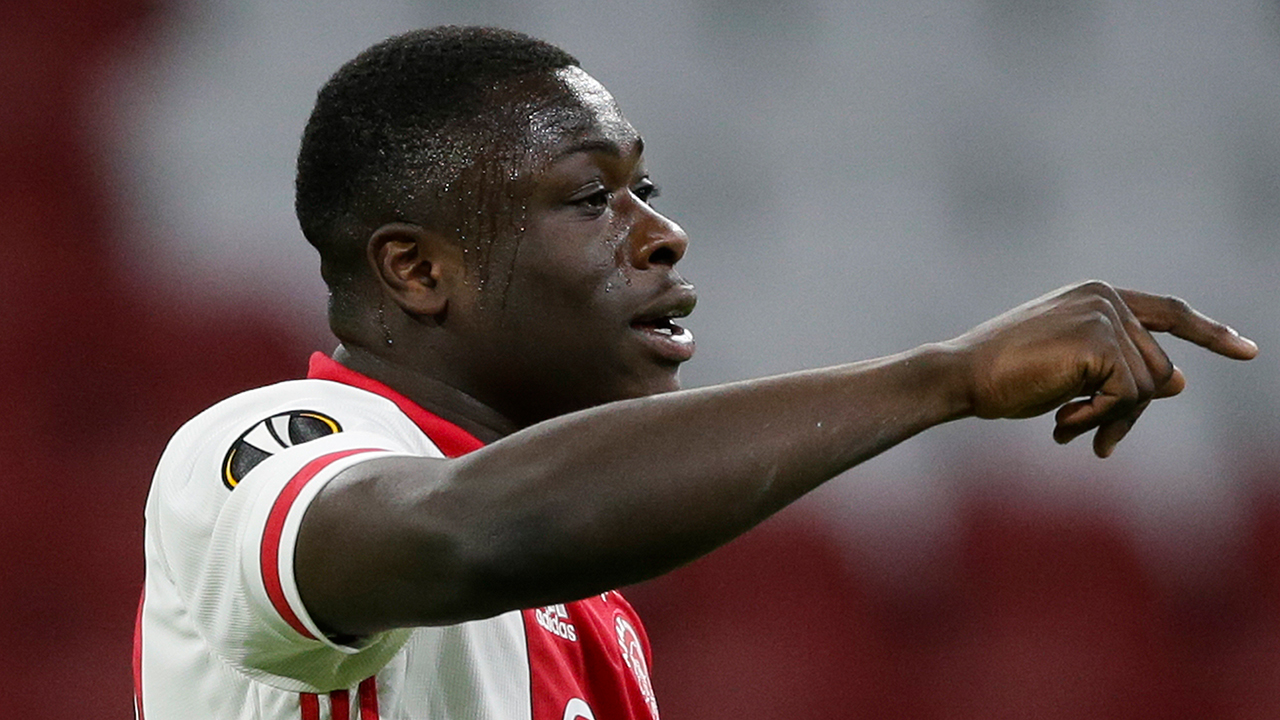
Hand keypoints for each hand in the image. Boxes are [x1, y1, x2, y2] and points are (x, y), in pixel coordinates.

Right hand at [949, 280, 1257, 456]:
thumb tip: (1182, 382)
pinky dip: (1098, 419)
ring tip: (1066, 428)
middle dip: (1131, 413)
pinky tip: (1061, 422)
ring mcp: (1105, 315)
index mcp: (1096, 296)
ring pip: (1148, 386)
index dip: (1209, 332)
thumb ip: (1120, 371)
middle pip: (1158, 367)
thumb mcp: (1072, 375)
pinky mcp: (1101, 340)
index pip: (1169, 313)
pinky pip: (1129, 397)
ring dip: (1111, 420)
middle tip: (1101, 445)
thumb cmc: (1004, 376)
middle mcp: (1106, 297)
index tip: (1246, 350)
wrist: (962, 376)